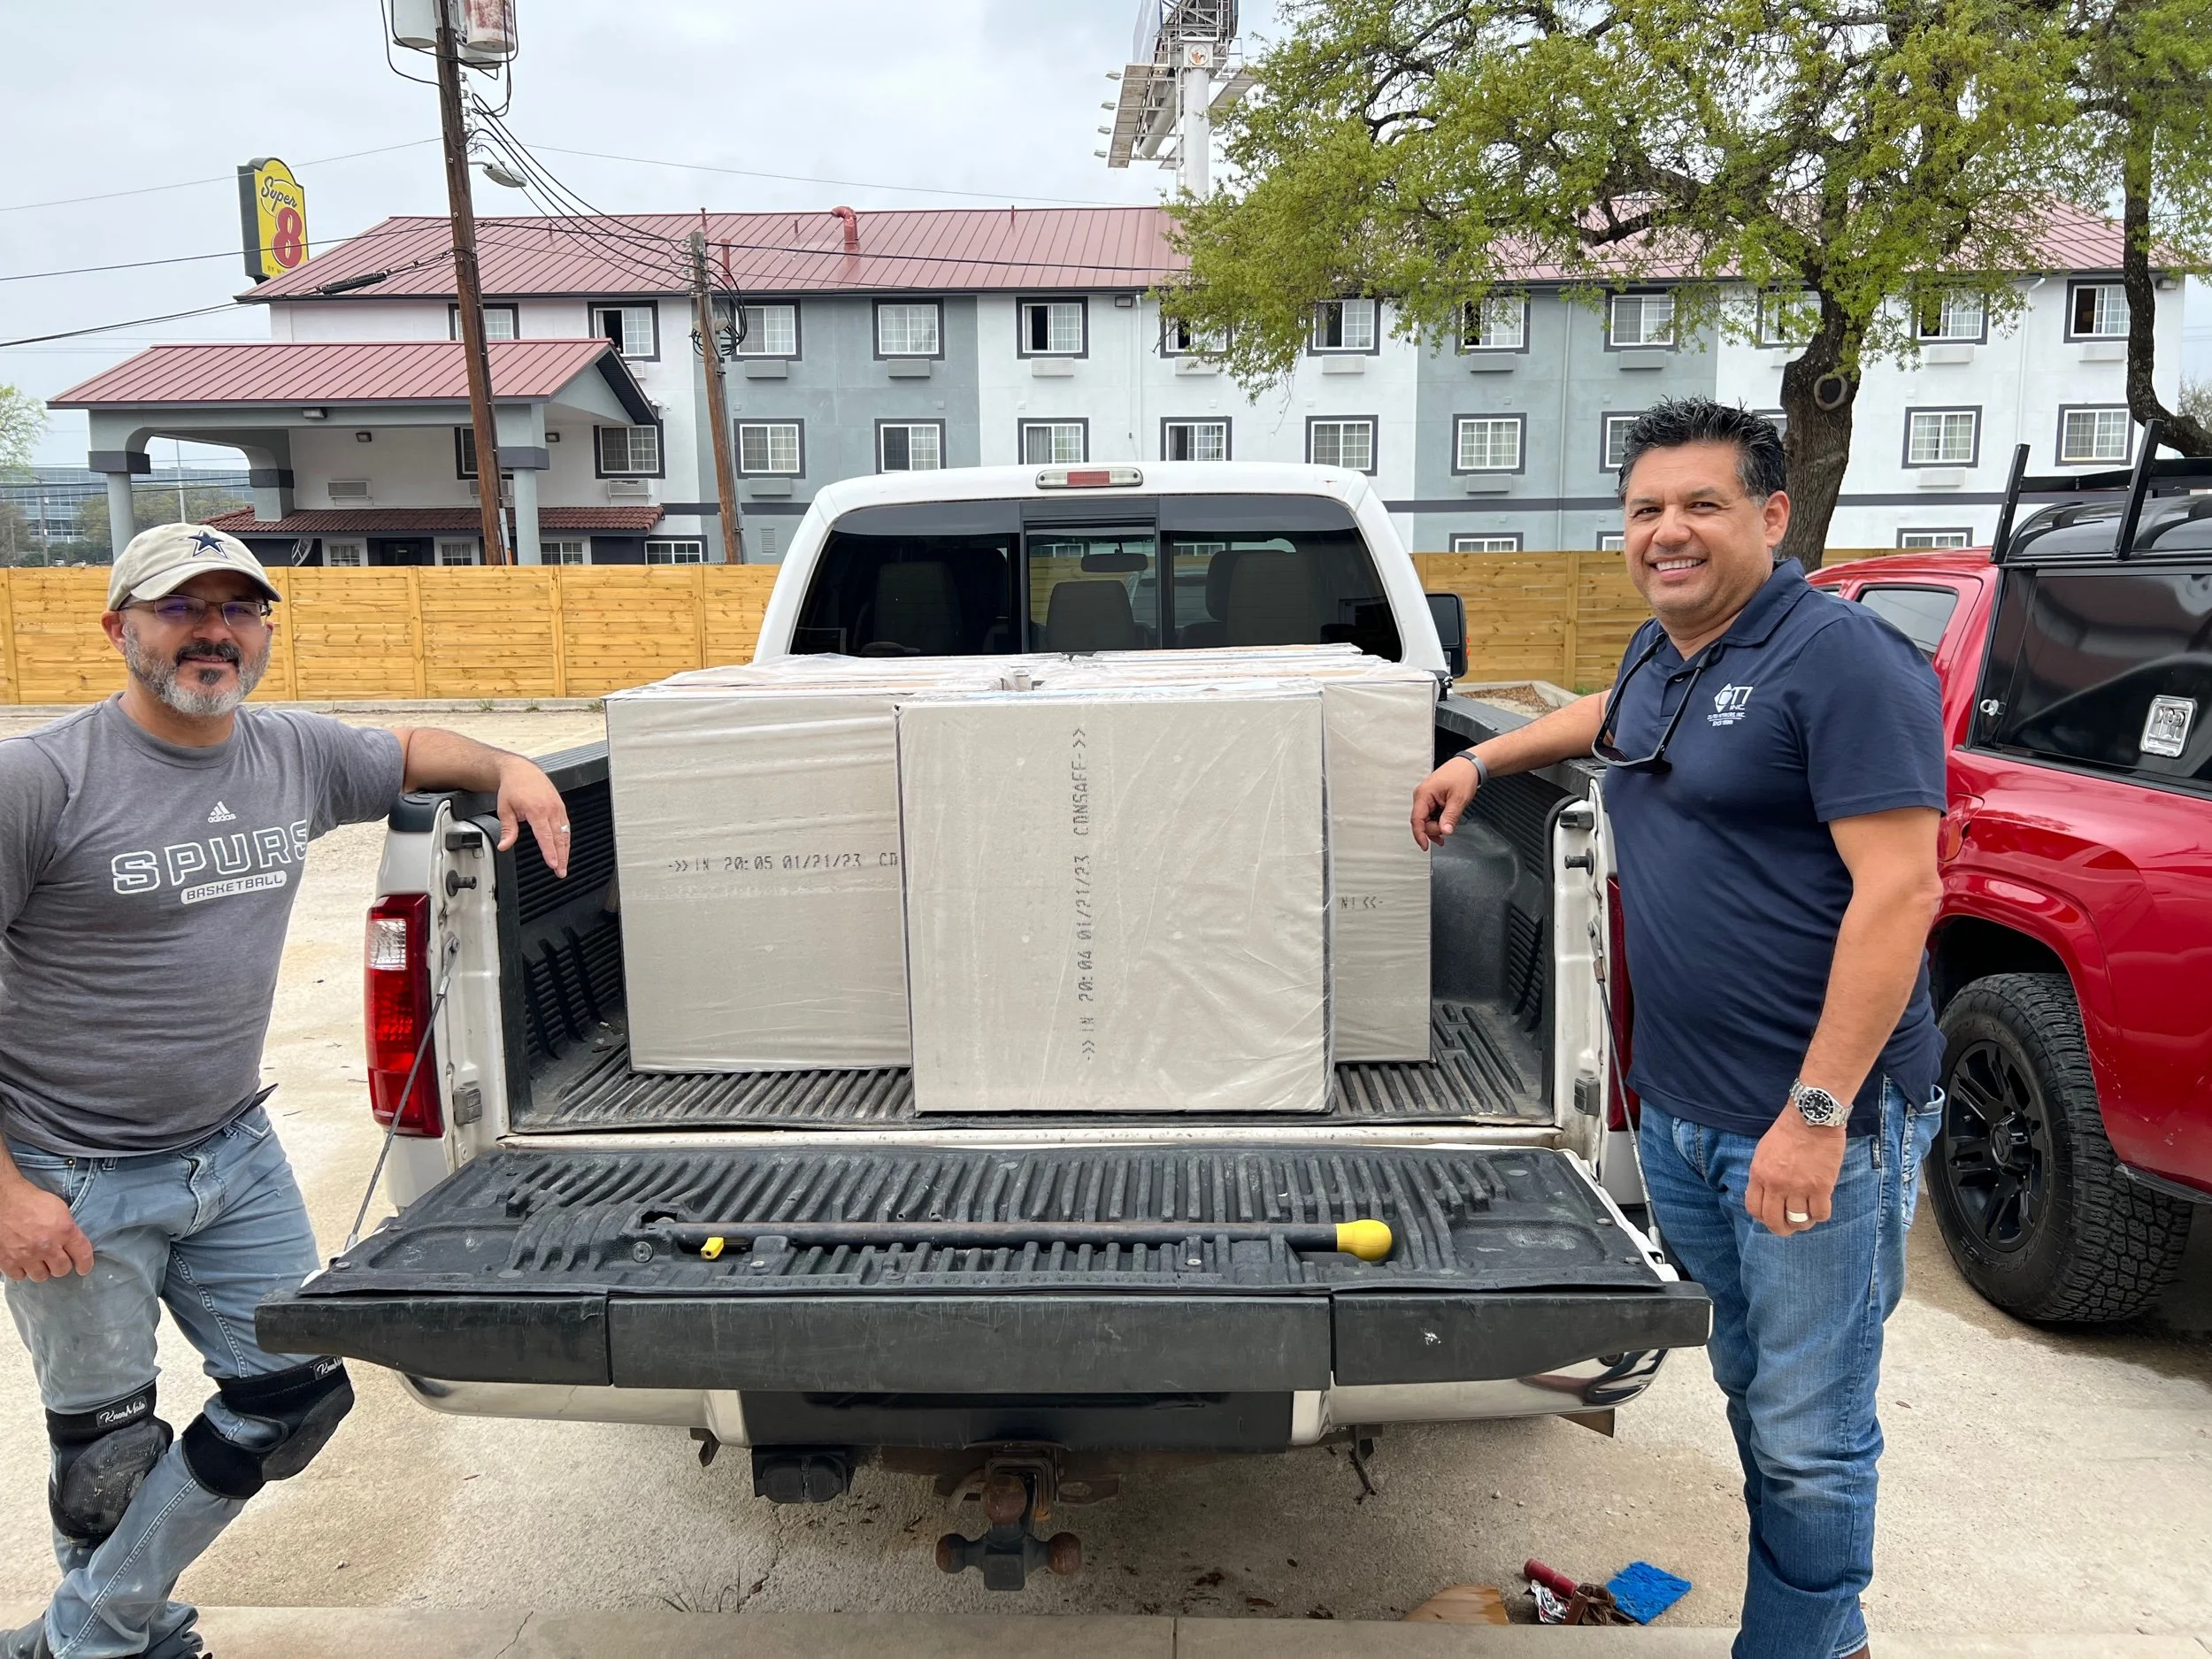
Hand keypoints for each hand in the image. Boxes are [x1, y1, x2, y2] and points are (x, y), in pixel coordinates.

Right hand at [0, 1178, 93, 1281]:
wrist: (4, 1200)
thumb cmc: (33, 1201)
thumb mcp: (60, 1210)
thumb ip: (68, 1229)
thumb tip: (72, 1245)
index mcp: (64, 1231)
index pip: (83, 1255)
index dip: (85, 1265)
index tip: (83, 1269)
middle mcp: (47, 1246)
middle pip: (61, 1270)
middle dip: (61, 1266)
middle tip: (56, 1260)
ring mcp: (26, 1255)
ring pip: (41, 1276)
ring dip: (42, 1270)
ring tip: (39, 1261)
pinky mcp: (7, 1260)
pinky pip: (19, 1276)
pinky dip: (21, 1271)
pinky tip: (23, 1261)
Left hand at [495, 758, 570, 878]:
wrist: (521, 770)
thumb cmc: (513, 787)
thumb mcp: (505, 809)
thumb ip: (507, 829)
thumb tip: (504, 845)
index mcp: (537, 810)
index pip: (546, 836)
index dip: (550, 852)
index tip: (553, 864)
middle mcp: (551, 809)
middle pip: (559, 838)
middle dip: (561, 857)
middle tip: (561, 872)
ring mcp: (558, 808)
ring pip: (565, 833)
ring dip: (566, 851)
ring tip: (564, 865)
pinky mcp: (560, 807)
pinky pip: (566, 826)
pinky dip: (566, 839)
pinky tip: (565, 849)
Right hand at [1412, 755, 1479, 849]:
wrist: (1469, 765)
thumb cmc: (1462, 775)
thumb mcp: (1459, 799)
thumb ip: (1450, 817)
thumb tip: (1444, 832)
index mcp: (1423, 794)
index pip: (1417, 820)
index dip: (1420, 835)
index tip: (1425, 847)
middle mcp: (1421, 796)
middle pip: (1421, 822)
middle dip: (1434, 829)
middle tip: (1449, 827)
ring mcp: (1425, 797)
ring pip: (1426, 820)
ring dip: (1437, 826)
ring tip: (1450, 824)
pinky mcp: (1430, 799)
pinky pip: (1430, 815)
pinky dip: (1438, 821)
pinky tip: (1446, 822)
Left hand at [1745, 1110, 1847, 1236]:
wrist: (1811, 1117)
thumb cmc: (1787, 1132)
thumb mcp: (1763, 1152)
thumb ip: (1762, 1175)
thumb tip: (1765, 1196)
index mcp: (1759, 1175)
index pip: (1754, 1209)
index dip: (1762, 1218)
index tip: (1771, 1217)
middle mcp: (1776, 1185)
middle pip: (1774, 1221)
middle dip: (1781, 1229)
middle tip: (1789, 1227)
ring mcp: (1799, 1187)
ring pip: (1798, 1221)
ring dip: (1803, 1223)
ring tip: (1807, 1217)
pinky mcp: (1821, 1187)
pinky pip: (1820, 1214)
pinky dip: (1820, 1215)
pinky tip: (1820, 1207)